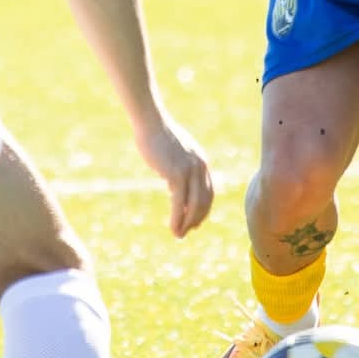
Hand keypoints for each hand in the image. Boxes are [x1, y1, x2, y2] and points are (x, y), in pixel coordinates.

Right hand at [133, 114, 213, 238]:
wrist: (151, 122)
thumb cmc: (157, 136)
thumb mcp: (174, 154)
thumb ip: (179, 168)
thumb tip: (174, 185)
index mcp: (201, 162)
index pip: (208, 192)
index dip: (203, 210)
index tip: (195, 222)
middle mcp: (200, 167)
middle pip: (204, 201)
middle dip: (196, 220)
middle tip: (186, 232)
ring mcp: (189, 171)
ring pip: (194, 205)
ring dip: (187, 223)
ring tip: (179, 235)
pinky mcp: (176, 174)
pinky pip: (179, 203)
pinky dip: (178, 218)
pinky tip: (173, 228)